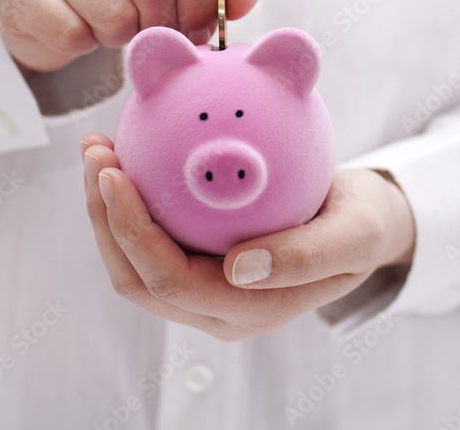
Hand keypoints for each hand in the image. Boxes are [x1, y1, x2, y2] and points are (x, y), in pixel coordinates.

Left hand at [80, 132, 415, 340]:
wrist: (362, 223)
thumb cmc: (362, 223)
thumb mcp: (357, 234)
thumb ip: (308, 256)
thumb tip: (238, 268)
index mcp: (249, 310)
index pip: (169, 280)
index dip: (131, 232)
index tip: (115, 171)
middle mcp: (217, 309)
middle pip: (136, 277)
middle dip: (103, 218)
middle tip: (96, 150)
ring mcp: (204, 291)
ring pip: (133, 263)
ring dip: (106, 209)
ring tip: (98, 148)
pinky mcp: (198, 264)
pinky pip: (150, 240)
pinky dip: (129, 201)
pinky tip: (128, 152)